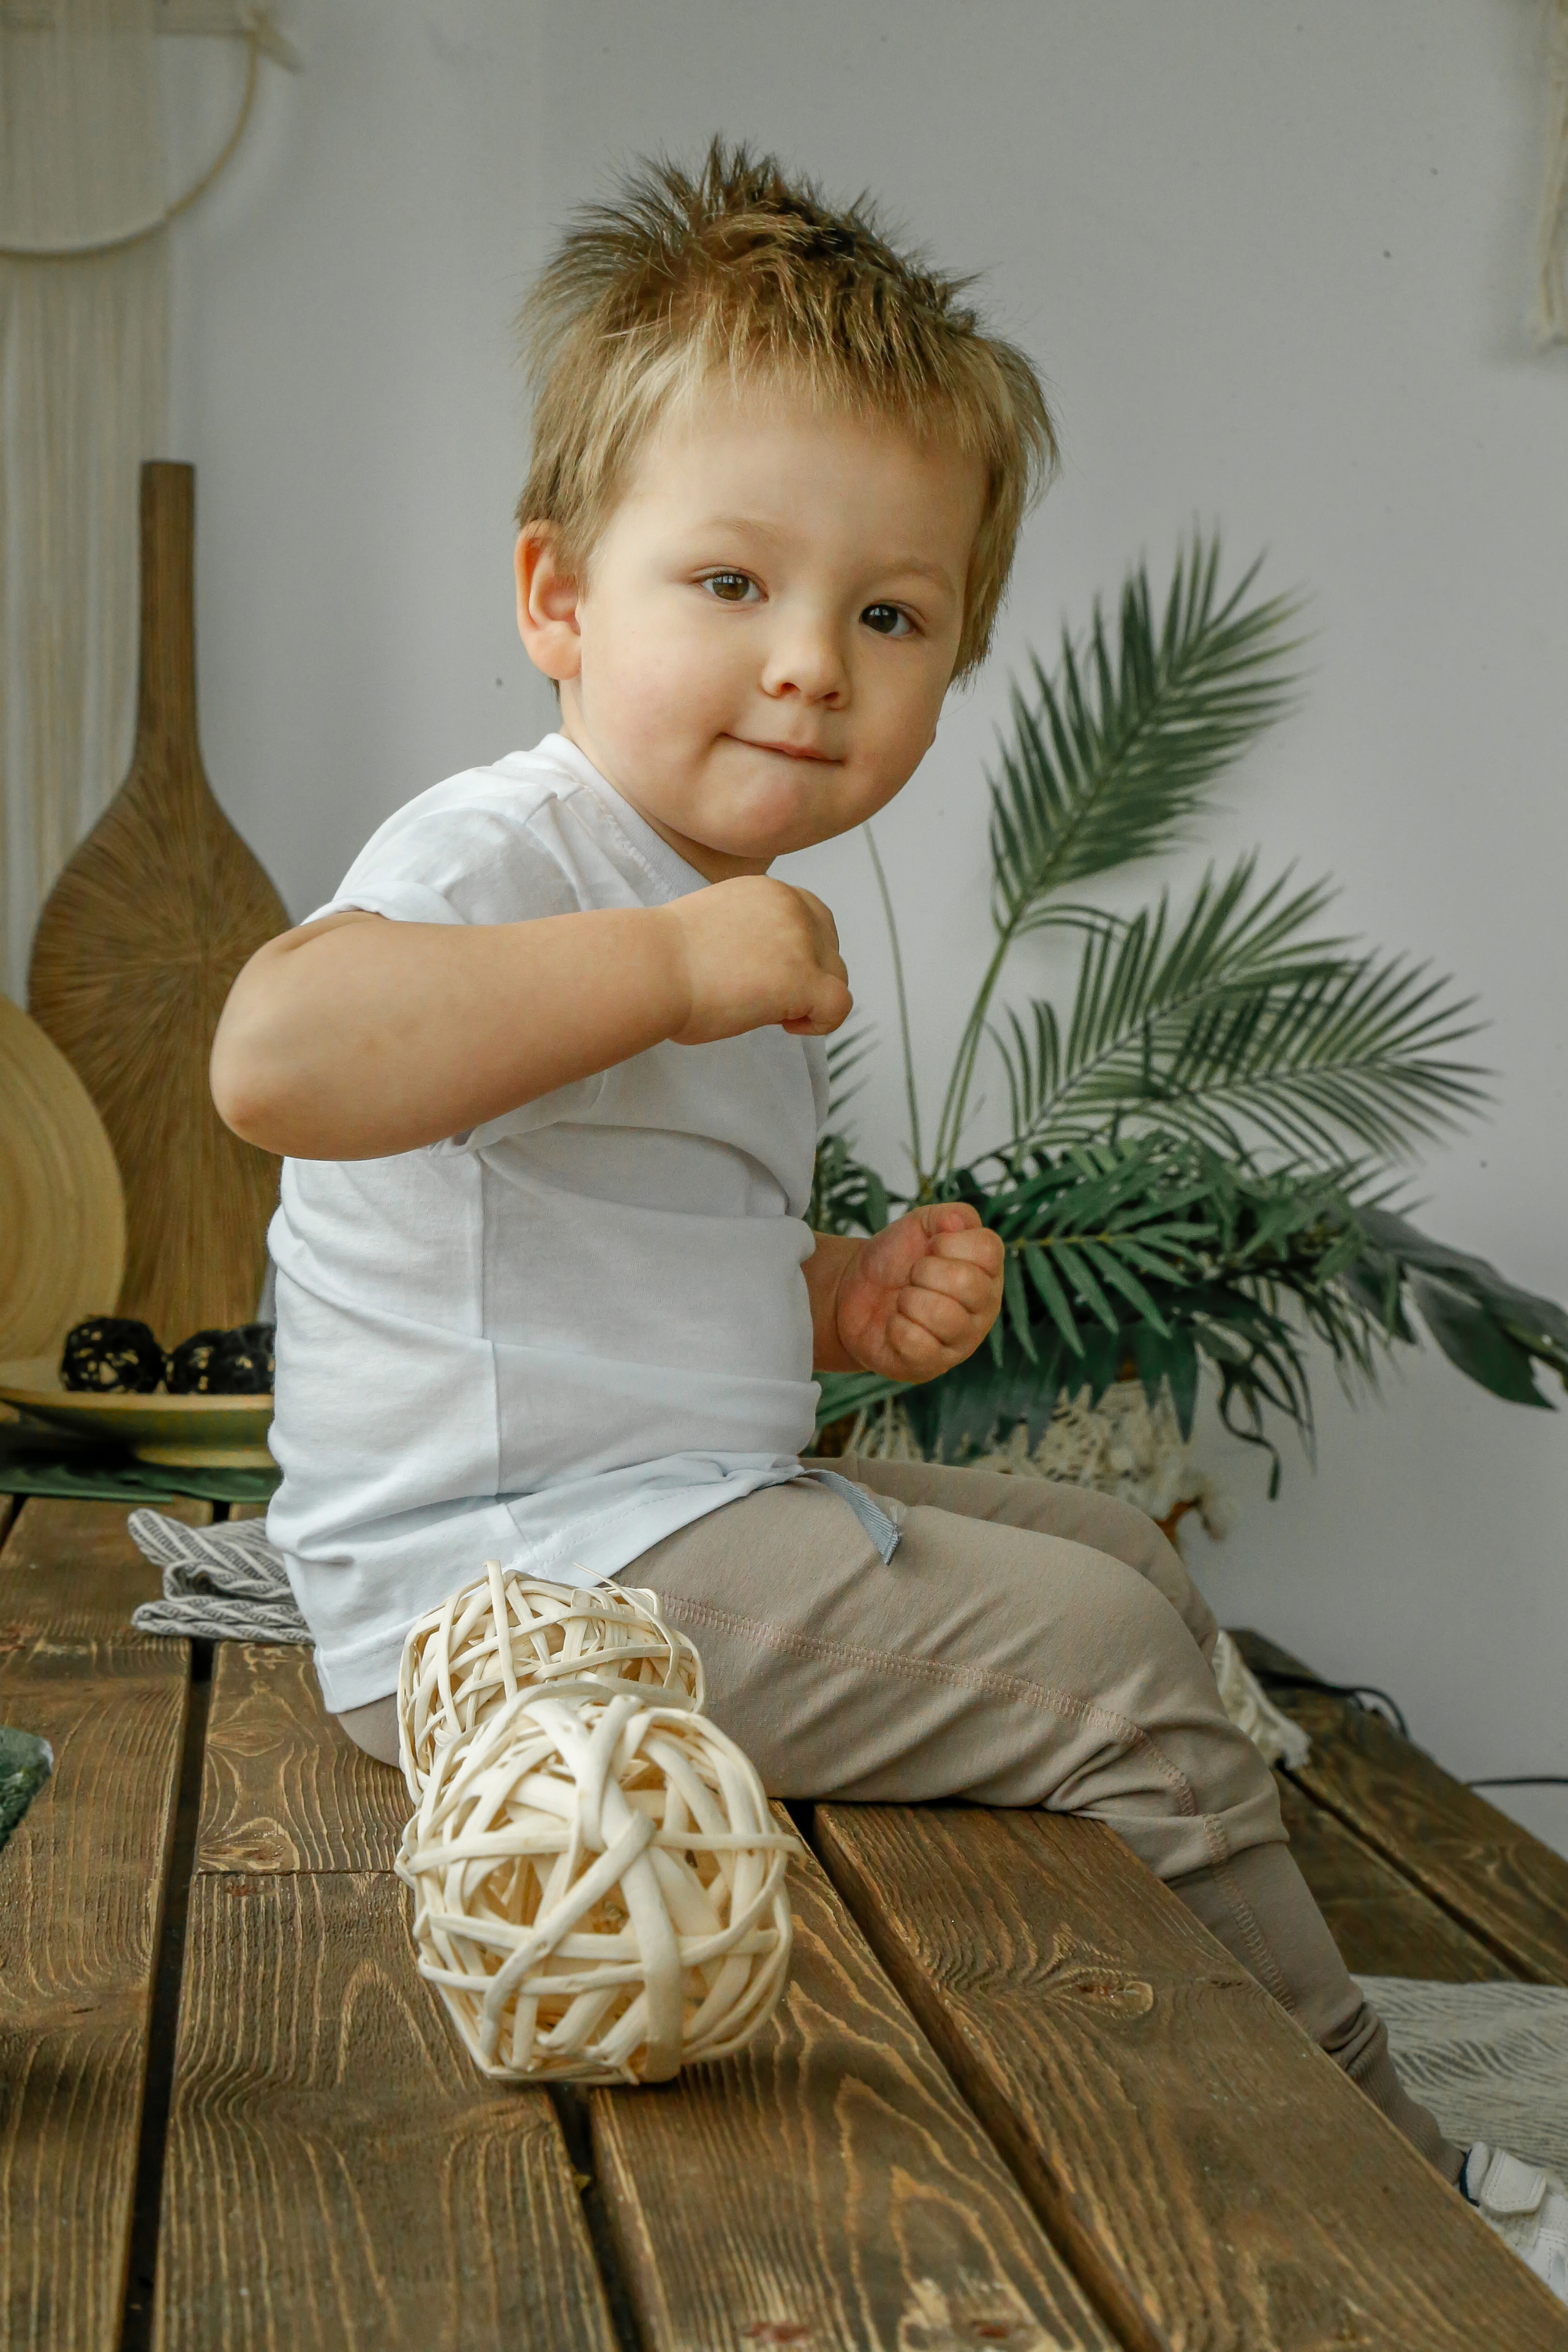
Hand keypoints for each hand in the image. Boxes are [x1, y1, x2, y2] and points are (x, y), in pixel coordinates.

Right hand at [657, 877, 851, 1043]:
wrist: (648, 967)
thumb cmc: (661, 959)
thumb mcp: (715, 927)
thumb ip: (748, 935)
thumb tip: (760, 969)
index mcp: (767, 890)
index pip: (811, 916)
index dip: (799, 951)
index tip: (765, 974)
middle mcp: (790, 905)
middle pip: (828, 946)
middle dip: (806, 975)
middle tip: (764, 996)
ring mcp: (800, 940)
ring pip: (836, 976)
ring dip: (809, 999)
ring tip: (767, 1012)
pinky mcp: (803, 978)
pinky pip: (839, 1006)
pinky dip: (820, 1023)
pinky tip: (785, 1025)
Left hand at [832, 1203, 1004, 1383]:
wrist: (852, 1292)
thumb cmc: (895, 1259)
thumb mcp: (919, 1225)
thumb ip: (945, 1216)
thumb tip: (955, 1223)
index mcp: (987, 1271)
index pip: (990, 1250)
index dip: (950, 1243)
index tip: (930, 1247)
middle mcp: (984, 1308)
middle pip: (968, 1283)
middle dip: (924, 1272)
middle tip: (912, 1276)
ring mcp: (961, 1341)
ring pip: (943, 1315)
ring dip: (909, 1300)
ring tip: (904, 1301)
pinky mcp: (932, 1365)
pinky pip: (916, 1343)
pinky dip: (895, 1328)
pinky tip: (895, 1326)